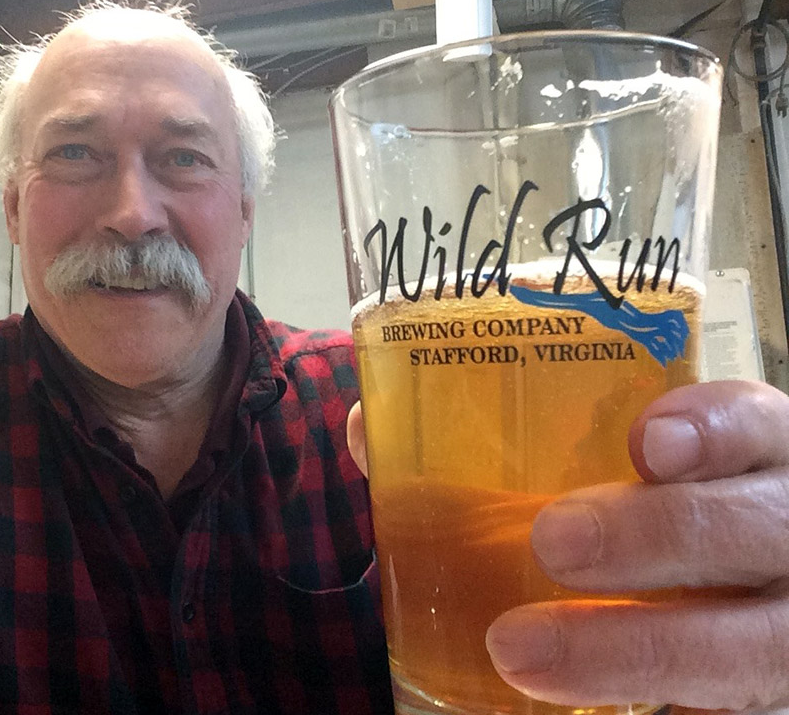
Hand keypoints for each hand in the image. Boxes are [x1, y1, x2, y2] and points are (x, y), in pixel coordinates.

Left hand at [346, 381, 788, 710]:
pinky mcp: (759, 692)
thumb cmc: (626, 503)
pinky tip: (575, 711)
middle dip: (661, 534)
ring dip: (638, 651)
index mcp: (753, 457)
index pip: (759, 426)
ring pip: (750, 646)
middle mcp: (785, 536)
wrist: (698, 579)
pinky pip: (728, 713)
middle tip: (554, 540)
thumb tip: (367, 428)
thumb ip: (494, 444)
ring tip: (522, 652)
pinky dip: (665, 710)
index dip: (716, 428)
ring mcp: (783, 623)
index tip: (646, 441)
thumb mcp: (595, 463)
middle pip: (760, 531)